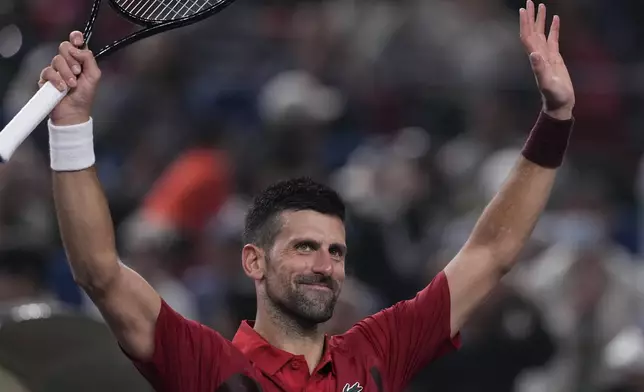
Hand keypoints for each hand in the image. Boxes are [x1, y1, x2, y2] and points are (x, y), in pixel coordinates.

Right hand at [39, 31, 101, 125]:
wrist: (73, 112)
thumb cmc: (84, 95)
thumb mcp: (94, 76)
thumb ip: (89, 59)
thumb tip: (77, 48)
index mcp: (80, 59)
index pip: (76, 42)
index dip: (75, 37)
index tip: (77, 41)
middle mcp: (67, 62)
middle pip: (64, 46)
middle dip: (72, 59)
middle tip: (78, 72)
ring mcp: (56, 69)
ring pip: (57, 59)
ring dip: (66, 73)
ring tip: (72, 85)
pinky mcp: (46, 77)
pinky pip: (48, 71)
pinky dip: (57, 80)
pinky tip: (62, 88)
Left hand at [520, 1, 574, 119]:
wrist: (559, 104)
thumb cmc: (554, 96)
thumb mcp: (547, 83)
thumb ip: (540, 69)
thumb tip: (534, 54)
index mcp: (535, 58)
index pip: (527, 36)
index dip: (524, 23)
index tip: (523, 10)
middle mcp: (538, 55)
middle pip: (532, 32)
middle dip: (530, 17)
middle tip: (529, 1)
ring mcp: (546, 56)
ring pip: (541, 33)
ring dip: (540, 20)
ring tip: (541, 5)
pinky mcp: (555, 58)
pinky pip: (553, 39)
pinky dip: (553, 28)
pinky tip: (555, 19)